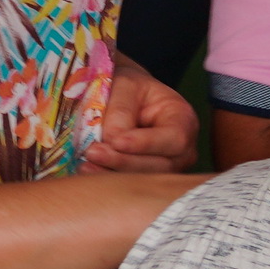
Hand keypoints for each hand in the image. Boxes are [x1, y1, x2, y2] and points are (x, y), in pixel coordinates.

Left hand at [86, 62, 200, 175]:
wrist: (123, 95)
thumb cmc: (128, 87)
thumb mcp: (125, 85)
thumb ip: (121, 112)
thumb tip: (112, 141)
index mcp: (183, 120)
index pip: (174, 139)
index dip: (146, 143)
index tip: (117, 141)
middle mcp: (181, 150)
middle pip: (159, 165)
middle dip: (124, 161)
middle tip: (92, 152)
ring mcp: (166, 168)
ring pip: (143, 179)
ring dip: (113, 173)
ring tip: (86, 164)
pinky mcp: (146, 178)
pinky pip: (130, 183)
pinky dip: (108, 177)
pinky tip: (88, 171)